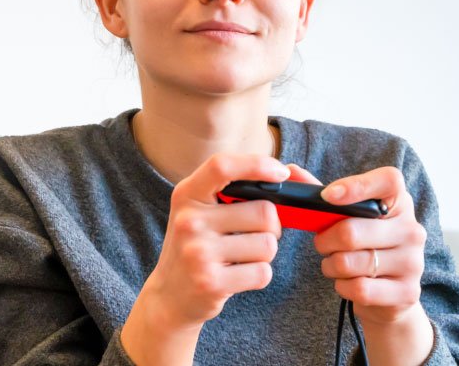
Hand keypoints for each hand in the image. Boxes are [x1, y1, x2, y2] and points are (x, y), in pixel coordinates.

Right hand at [139, 155, 290, 327]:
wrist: (169, 294)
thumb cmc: (195, 246)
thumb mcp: (199, 211)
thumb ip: (232, 191)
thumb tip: (289, 173)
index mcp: (187, 195)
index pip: (222, 166)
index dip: (256, 164)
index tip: (281, 172)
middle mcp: (189, 221)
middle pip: (264, 211)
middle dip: (271, 226)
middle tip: (252, 235)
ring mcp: (198, 252)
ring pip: (268, 244)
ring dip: (264, 254)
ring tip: (240, 257)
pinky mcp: (211, 282)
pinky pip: (263, 272)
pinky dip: (259, 275)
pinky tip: (237, 276)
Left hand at [315, 167, 427, 324]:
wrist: (388, 292)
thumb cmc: (360, 244)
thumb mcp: (344, 216)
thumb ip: (318, 193)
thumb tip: (290, 170)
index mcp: (398, 201)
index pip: (389, 180)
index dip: (355, 186)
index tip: (327, 196)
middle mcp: (411, 229)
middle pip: (350, 231)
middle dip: (324, 241)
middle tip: (322, 243)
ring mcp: (413, 262)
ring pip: (349, 263)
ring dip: (331, 265)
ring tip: (336, 263)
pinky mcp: (407, 292)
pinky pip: (359, 288)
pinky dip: (342, 286)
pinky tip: (348, 282)